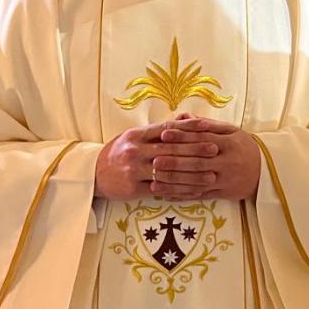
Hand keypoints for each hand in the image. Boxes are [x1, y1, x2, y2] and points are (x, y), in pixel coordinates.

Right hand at [94, 120, 219, 200]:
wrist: (93, 174)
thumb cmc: (119, 152)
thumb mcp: (134, 136)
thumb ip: (158, 130)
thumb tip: (185, 117)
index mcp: (136, 135)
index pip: (166, 128)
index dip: (188, 127)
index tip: (207, 127)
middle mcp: (134, 151)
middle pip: (170, 149)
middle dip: (195, 150)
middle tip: (215, 149)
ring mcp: (133, 170)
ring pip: (168, 171)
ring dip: (192, 174)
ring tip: (211, 175)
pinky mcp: (133, 188)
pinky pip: (161, 189)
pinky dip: (179, 190)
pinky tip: (194, 191)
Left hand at [153, 116, 260, 201]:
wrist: (266, 170)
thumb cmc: (242, 147)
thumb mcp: (231, 131)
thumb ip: (206, 125)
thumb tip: (181, 117)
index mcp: (229, 143)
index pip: (202, 138)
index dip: (182, 136)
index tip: (164, 134)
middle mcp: (227, 161)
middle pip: (198, 161)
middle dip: (175, 161)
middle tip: (154, 159)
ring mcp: (225, 180)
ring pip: (197, 181)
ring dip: (174, 181)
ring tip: (155, 179)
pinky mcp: (223, 194)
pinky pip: (200, 195)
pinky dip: (182, 196)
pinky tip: (167, 195)